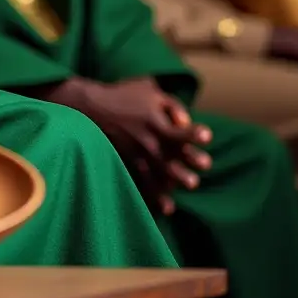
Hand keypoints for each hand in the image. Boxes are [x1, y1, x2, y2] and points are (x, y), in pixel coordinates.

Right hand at [44, 77, 211, 214]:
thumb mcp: (148, 89)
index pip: (179, 129)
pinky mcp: (128, 162)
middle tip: (204, 165)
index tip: (207, 135)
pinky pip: (143, 181)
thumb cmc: (123, 95)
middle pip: (172, 153)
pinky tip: (167, 208)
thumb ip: (172, 105)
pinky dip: (155, 195)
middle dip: (188, 160)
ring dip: (176, 179)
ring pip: (160, 171)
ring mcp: (138, 152)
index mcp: (155, 120)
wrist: (90, 106)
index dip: (193, 132)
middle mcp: (148, 139)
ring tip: (191, 184)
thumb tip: (186, 123)